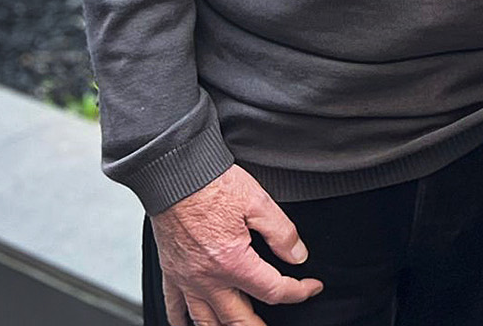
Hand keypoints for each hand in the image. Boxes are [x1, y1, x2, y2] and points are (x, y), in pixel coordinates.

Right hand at [149, 165, 323, 325]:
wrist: (174, 172)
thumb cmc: (211, 183)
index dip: (299, 291)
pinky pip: (174, 307)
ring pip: (206, 321)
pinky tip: (193, 325)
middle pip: (239, 318)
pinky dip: (183, 321)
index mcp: (232, 262)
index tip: (311, 287)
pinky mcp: (170, 271)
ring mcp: (186, 278)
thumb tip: (298, 255)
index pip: (273, 290)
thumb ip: (282, 233)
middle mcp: (207, 278)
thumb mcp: (258, 201)